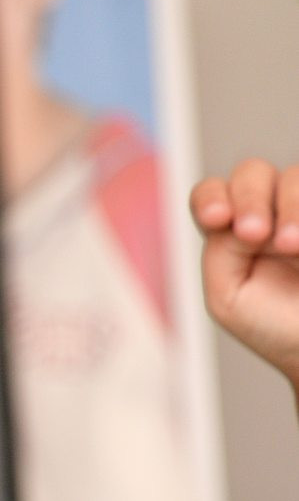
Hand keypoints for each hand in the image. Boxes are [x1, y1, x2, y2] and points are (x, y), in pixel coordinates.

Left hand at [191, 159, 298, 386]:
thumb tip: (238, 216)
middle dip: (249, 198)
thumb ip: (221, 251)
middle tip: (254, 232)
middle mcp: (270, 210)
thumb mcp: (228, 296)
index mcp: (232, 229)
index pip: (212, 194)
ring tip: (292, 246)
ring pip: (293, 177)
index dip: (210, 197)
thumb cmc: (273, 326)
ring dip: (290, 207)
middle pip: (251, 173)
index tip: (217, 219)